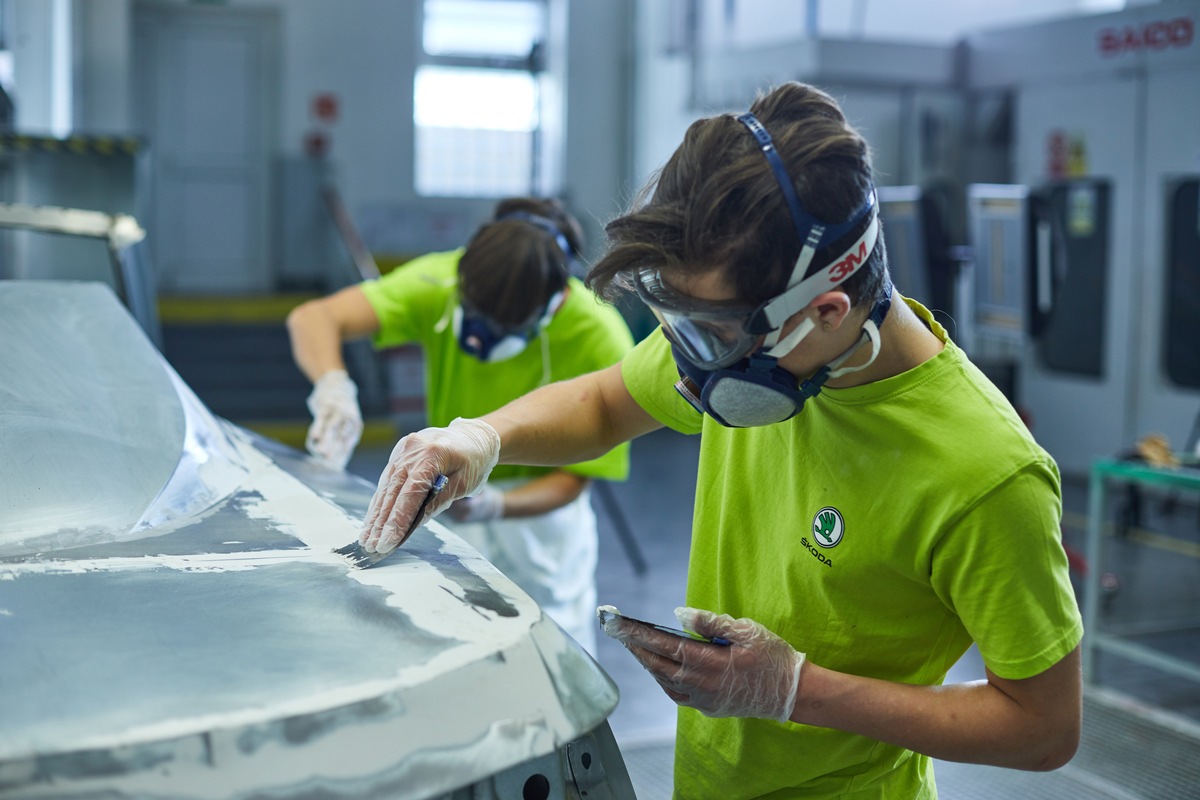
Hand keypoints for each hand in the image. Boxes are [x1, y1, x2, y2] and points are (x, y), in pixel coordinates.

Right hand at [305, 370, 362, 468]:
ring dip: (326, 440)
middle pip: (341, 437)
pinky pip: (321, 418)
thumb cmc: (338, 410)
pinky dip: (317, 427)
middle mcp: (348, 420)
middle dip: (335, 451)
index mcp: (353, 427)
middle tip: (330, 464)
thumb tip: (331, 461)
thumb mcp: (341, 424)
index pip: (347, 444)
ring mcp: (337, 411)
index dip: (341, 457)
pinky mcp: (326, 405)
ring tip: (322, 453)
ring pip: (331, 428)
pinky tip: (313, 437)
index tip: (336, 469)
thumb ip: (338, 440)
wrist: (336, 384)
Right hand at [360, 417, 500, 552]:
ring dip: (375, 514)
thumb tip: (413, 524)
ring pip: (385, 487)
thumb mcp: (464, 484)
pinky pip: (387, 480)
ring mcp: (403, 450)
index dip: (397, 520)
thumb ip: (438, 502)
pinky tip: (372, 519)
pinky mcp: (399, 454)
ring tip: (367, 538)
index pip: (410, 493)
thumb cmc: (474, 461)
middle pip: (393, 491)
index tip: (387, 542)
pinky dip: (380, 501)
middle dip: (381, 522)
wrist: (474, 436)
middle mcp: (412, 450)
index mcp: (432, 455)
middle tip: (372, 546)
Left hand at [601, 606, 804, 722]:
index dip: (637, 633)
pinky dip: (662, 679)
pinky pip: (676, 694)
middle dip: (635, 646)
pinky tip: (659, 668)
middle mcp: (701, 685)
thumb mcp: (746, 631)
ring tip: (634, 645)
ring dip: (647, 662)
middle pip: (657, 664)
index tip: (617, 623)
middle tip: (617, 631)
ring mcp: (703, 700)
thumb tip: (679, 615)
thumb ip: (711, 623)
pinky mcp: (707, 708)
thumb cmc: (772, 656)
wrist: (791, 693)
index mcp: (709, 663)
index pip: (663, 645)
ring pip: (663, 681)